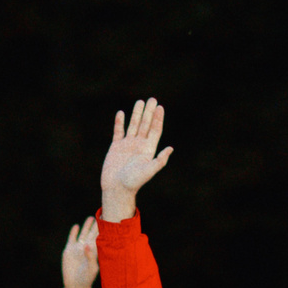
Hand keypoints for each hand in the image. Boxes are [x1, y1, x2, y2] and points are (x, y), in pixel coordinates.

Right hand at [60, 218, 98, 287]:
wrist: (75, 285)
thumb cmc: (87, 278)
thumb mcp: (91, 269)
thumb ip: (91, 257)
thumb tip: (86, 245)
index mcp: (95, 252)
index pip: (100, 239)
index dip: (104, 231)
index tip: (109, 222)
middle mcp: (87, 248)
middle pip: (93, 234)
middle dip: (96, 226)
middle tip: (102, 215)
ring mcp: (77, 248)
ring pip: (83, 234)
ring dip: (87, 226)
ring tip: (91, 218)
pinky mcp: (69, 250)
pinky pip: (72, 239)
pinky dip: (74, 232)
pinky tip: (76, 227)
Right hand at [98, 98, 171, 221]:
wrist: (117, 189)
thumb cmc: (133, 182)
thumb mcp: (149, 171)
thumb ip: (160, 160)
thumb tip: (171, 148)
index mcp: (148, 149)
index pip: (155, 130)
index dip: (158, 119)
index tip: (160, 107)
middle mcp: (139, 145)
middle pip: (145, 125)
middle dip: (149, 112)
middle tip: (152, 99)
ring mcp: (127, 145)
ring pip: (133, 125)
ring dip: (136, 114)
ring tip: (139, 102)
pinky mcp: (116, 147)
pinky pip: (118, 132)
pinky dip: (119, 123)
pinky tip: (121, 113)